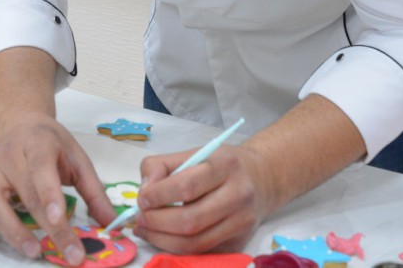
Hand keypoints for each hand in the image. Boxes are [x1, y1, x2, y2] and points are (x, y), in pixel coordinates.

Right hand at [0, 112, 116, 265]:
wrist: (19, 122)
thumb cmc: (50, 142)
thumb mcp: (77, 156)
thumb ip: (93, 190)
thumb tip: (111, 223)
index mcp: (38, 145)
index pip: (42, 172)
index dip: (50, 197)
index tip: (60, 222)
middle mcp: (10, 158)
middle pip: (25, 194)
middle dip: (47, 227)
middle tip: (68, 252)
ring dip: (10, 229)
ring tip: (32, 251)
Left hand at [132, 142, 274, 253]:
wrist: (262, 180)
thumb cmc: (223, 165)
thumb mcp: (196, 151)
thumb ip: (163, 165)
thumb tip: (144, 190)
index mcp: (226, 165)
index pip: (187, 186)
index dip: (159, 195)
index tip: (142, 198)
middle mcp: (238, 195)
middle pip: (190, 220)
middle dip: (156, 222)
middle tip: (140, 217)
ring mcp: (241, 223)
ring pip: (194, 243)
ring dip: (161, 239)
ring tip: (145, 229)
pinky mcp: (238, 243)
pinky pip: (201, 252)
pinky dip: (175, 248)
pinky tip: (162, 237)